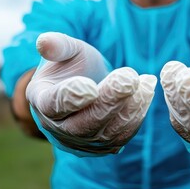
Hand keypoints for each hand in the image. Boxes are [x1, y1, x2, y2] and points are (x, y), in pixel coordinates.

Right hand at [26, 32, 156, 154]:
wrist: (88, 84)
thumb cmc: (73, 65)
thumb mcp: (66, 50)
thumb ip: (57, 45)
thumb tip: (44, 42)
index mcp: (42, 100)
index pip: (54, 105)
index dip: (71, 98)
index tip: (91, 86)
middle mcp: (58, 127)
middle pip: (83, 123)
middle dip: (110, 101)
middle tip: (129, 79)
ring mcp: (81, 141)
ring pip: (106, 133)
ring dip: (129, 109)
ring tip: (144, 83)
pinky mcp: (103, 146)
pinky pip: (121, 137)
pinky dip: (137, 116)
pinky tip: (147, 93)